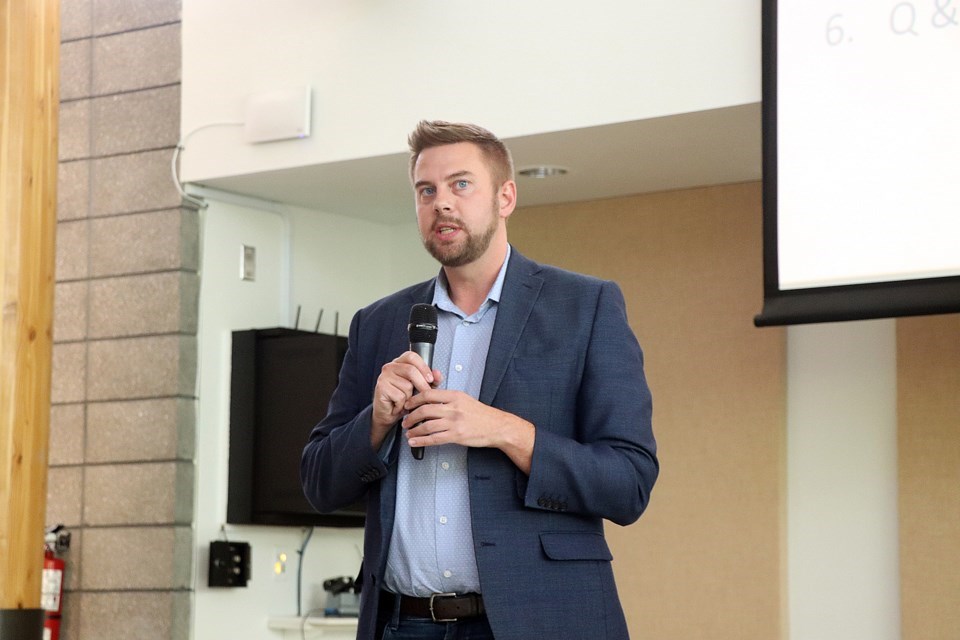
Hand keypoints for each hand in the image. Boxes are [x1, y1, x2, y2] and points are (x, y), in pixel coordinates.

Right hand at [370, 352, 441, 447]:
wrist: (389, 414)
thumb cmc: (405, 399)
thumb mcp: (422, 388)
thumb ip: (431, 380)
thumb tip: (438, 374)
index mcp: (400, 363)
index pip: (411, 356)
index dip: (423, 366)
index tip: (430, 379)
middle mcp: (390, 367)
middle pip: (411, 371)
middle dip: (422, 385)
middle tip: (425, 395)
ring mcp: (384, 377)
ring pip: (407, 386)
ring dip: (410, 398)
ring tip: (406, 402)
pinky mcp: (381, 388)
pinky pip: (400, 396)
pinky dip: (402, 405)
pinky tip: (398, 406)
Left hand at [402, 389, 534, 473]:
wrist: (497, 426)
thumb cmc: (482, 414)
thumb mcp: (465, 399)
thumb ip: (448, 399)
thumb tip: (430, 400)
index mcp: (455, 396)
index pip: (428, 394)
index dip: (414, 400)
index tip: (408, 405)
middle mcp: (453, 408)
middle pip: (424, 410)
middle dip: (410, 416)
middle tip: (405, 420)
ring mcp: (454, 422)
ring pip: (426, 426)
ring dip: (414, 430)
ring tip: (408, 432)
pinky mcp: (456, 436)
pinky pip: (434, 439)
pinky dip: (421, 441)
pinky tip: (414, 442)